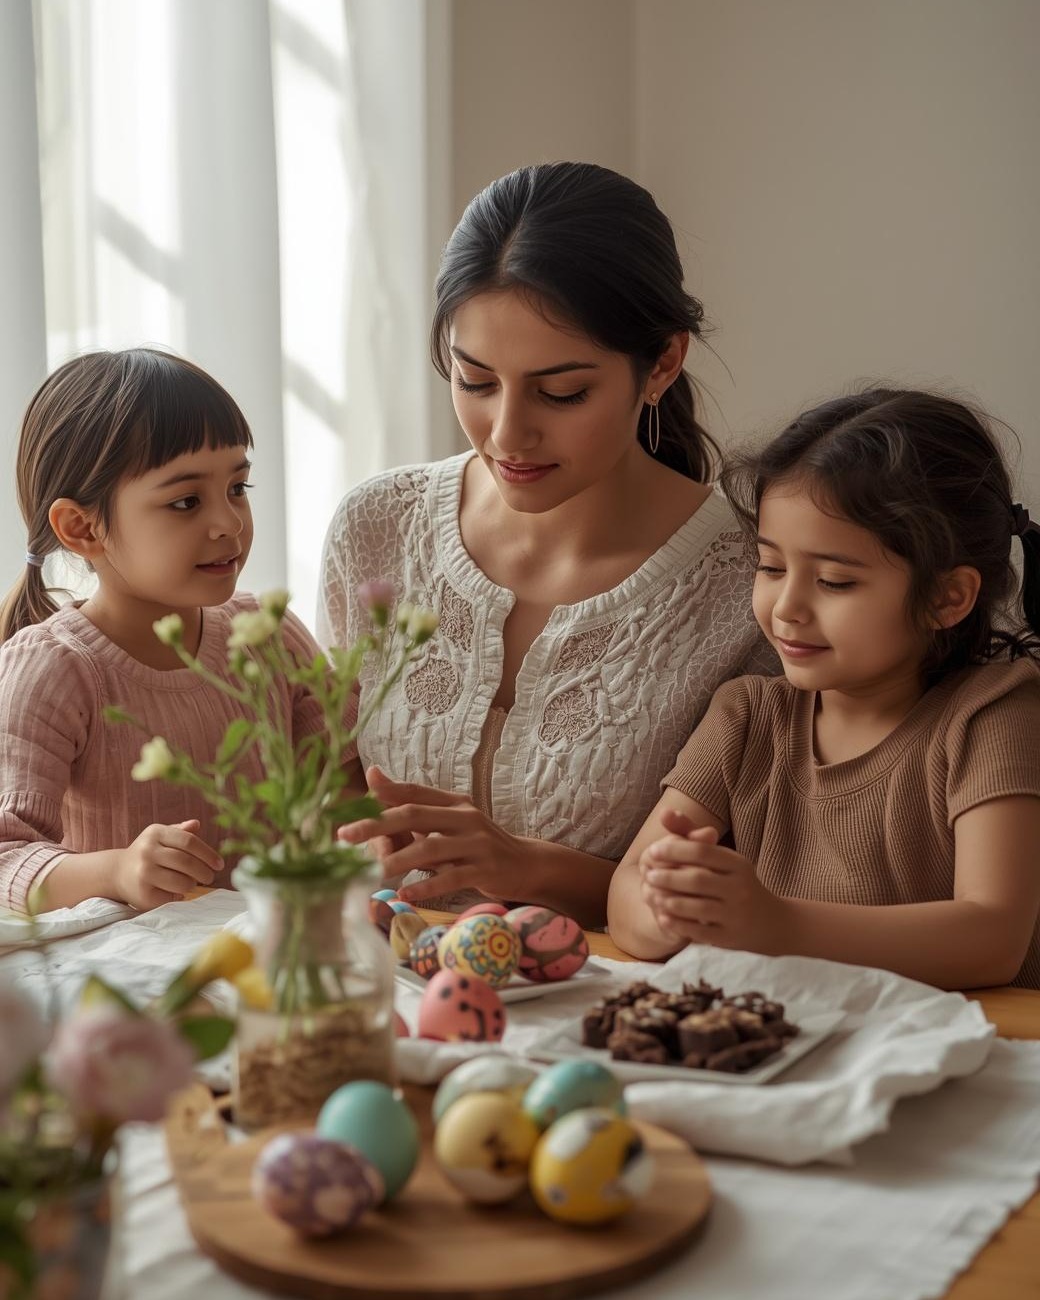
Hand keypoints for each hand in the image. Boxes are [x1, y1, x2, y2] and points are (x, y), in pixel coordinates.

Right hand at [112, 820, 221, 909]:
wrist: (117, 873)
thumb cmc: (148, 852)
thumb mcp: (161, 836)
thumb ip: (180, 831)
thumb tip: (196, 824)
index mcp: (155, 832)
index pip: (189, 841)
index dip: (208, 854)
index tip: (219, 864)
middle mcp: (147, 851)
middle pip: (187, 862)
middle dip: (204, 872)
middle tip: (210, 877)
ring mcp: (144, 873)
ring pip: (182, 881)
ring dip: (192, 884)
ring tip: (191, 883)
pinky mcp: (143, 893)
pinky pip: (172, 896)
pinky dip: (179, 895)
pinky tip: (175, 891)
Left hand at [337, 767, 527, 903]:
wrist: (526, 864)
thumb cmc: (477, 845)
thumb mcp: (449, 822)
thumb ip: (413, 804)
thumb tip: (373, 775)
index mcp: (453, 802)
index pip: (412, 794)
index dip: (378, 800)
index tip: (347, 814)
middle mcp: (465, 816)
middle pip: (414, 815)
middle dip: (376, 825)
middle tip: (345, 838)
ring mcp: (477, 843)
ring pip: (431, 848)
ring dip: (398, 861)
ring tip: (371, 873)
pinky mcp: (486, 869)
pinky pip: (452, 877)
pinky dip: (426, 886)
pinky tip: (405, 894)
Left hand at [638, 808, 783, 953]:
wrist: (770, 923)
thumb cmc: (736, 884)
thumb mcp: (722, 858)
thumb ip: (692, 834)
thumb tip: (664, 813)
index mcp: (738, 864)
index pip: (702, 851)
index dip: (674, 850)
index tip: (652, 851)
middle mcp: (740, 888)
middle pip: (698, 879)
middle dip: (668, 876)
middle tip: (648, 875)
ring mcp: (736, 914)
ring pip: (698, 906)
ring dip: (670, 900)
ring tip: (651, 894)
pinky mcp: (729, 937)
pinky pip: (700, 931)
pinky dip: (678, 924)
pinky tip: (662, 917)